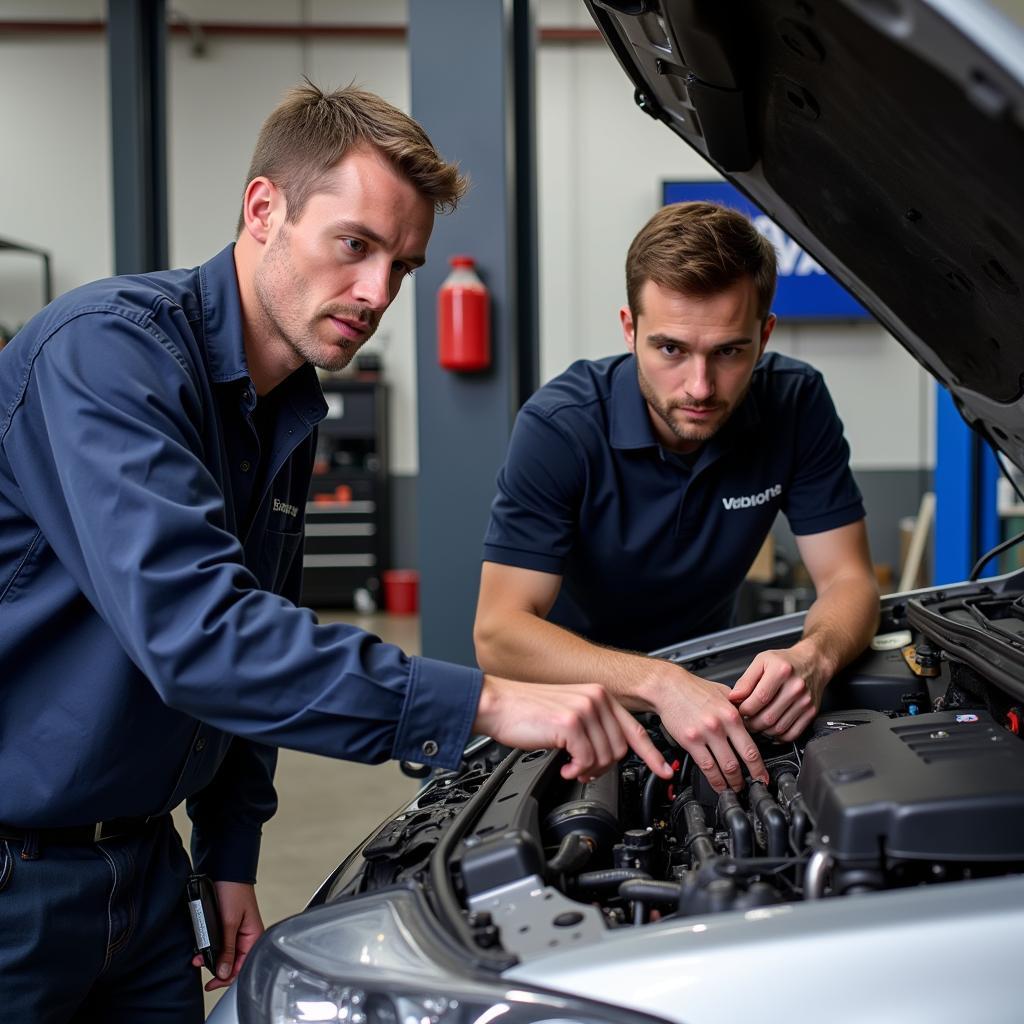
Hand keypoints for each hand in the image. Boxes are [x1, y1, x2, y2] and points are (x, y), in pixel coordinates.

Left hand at [191, 881, 264, 991]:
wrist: (225, 872)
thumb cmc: (234, 892)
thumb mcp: (229, 923)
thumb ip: (227, 949)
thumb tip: (224, 973)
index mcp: (255, 937)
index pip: (243, 966)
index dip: (227, 977)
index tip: (212, 983)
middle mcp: (248, 937)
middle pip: (234, 963)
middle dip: (217, 969)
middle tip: (201, 968)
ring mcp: (237, 932)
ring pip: (226, 954)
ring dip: (212, 958)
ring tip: (198, 958)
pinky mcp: (228, 927)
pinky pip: (221, 945)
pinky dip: (211, 949)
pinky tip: (201, 950)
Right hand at [474, 676, 672, 781]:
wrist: (497, 704)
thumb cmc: (526, 712)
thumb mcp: (568, 714)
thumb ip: (592, 727)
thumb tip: (606, 756)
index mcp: (598, 694)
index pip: (634, 728)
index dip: (651, 753)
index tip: (663, 771)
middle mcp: (596, 698)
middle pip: (620, 749)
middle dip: (603, 768)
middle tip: (583, 770)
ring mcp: (585, 709)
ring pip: (605, 757)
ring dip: (587, 770)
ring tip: (570, 767)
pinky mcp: (571, 722)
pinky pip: (587, 760)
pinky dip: (576, 770)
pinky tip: (563, 766)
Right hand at [652, 666, 767, 791]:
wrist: (668, 686)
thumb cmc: (693, 689)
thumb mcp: (723, 693)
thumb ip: (738, 709)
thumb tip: (750, 724)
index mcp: (731, 714)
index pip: (752, 746)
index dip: (760, 766)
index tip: (763, 775)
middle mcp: (720, 725)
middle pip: (741, 760)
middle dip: (751, 777)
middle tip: (754, 786)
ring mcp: (704, 734)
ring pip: (725, 767)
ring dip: (732, 783)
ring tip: (736, 789)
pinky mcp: (690, 741)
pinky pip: (706, 766)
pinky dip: (715, 780)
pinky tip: (718, 785)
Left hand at [728, 647, 825, 740]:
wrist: (812, 662)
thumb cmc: (785, 661)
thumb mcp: (761, 661)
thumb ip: (745, 680)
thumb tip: (734, 697)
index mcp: (781, 671)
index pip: (759, 699)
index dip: (744, 709)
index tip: (739, 710)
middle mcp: (796, 687)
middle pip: (768, 717)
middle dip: (751, 723)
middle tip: (745, 720)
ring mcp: (805, 701)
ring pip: (778, 728)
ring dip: (763, 731)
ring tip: (756, 723)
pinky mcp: (811, 712)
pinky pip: (792, 734)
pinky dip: (778, 736)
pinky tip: (771, 729)